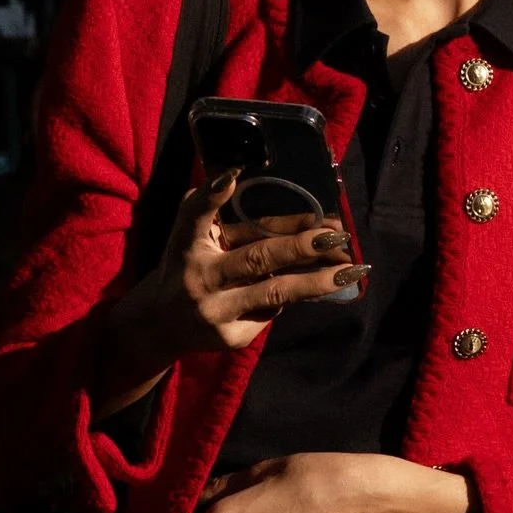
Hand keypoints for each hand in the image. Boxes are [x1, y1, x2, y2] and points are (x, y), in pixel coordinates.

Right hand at [147, 170, 363, 355]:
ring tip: (351, 270)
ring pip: (276, 293)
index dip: (212, 195)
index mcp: (185, 243)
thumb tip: (243, 176)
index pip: (194, 215)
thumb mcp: (189, 235)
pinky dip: (293, 295)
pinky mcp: (232, 337)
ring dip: (318, 281)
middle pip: (256, 258)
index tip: (232, 175)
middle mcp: (200, 277)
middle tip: (335, 234)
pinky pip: (273, 311)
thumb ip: (211, 208)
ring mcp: (217, 311)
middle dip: (300, 245)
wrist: (161, 325)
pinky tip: (312, 286)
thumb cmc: (185, 266)